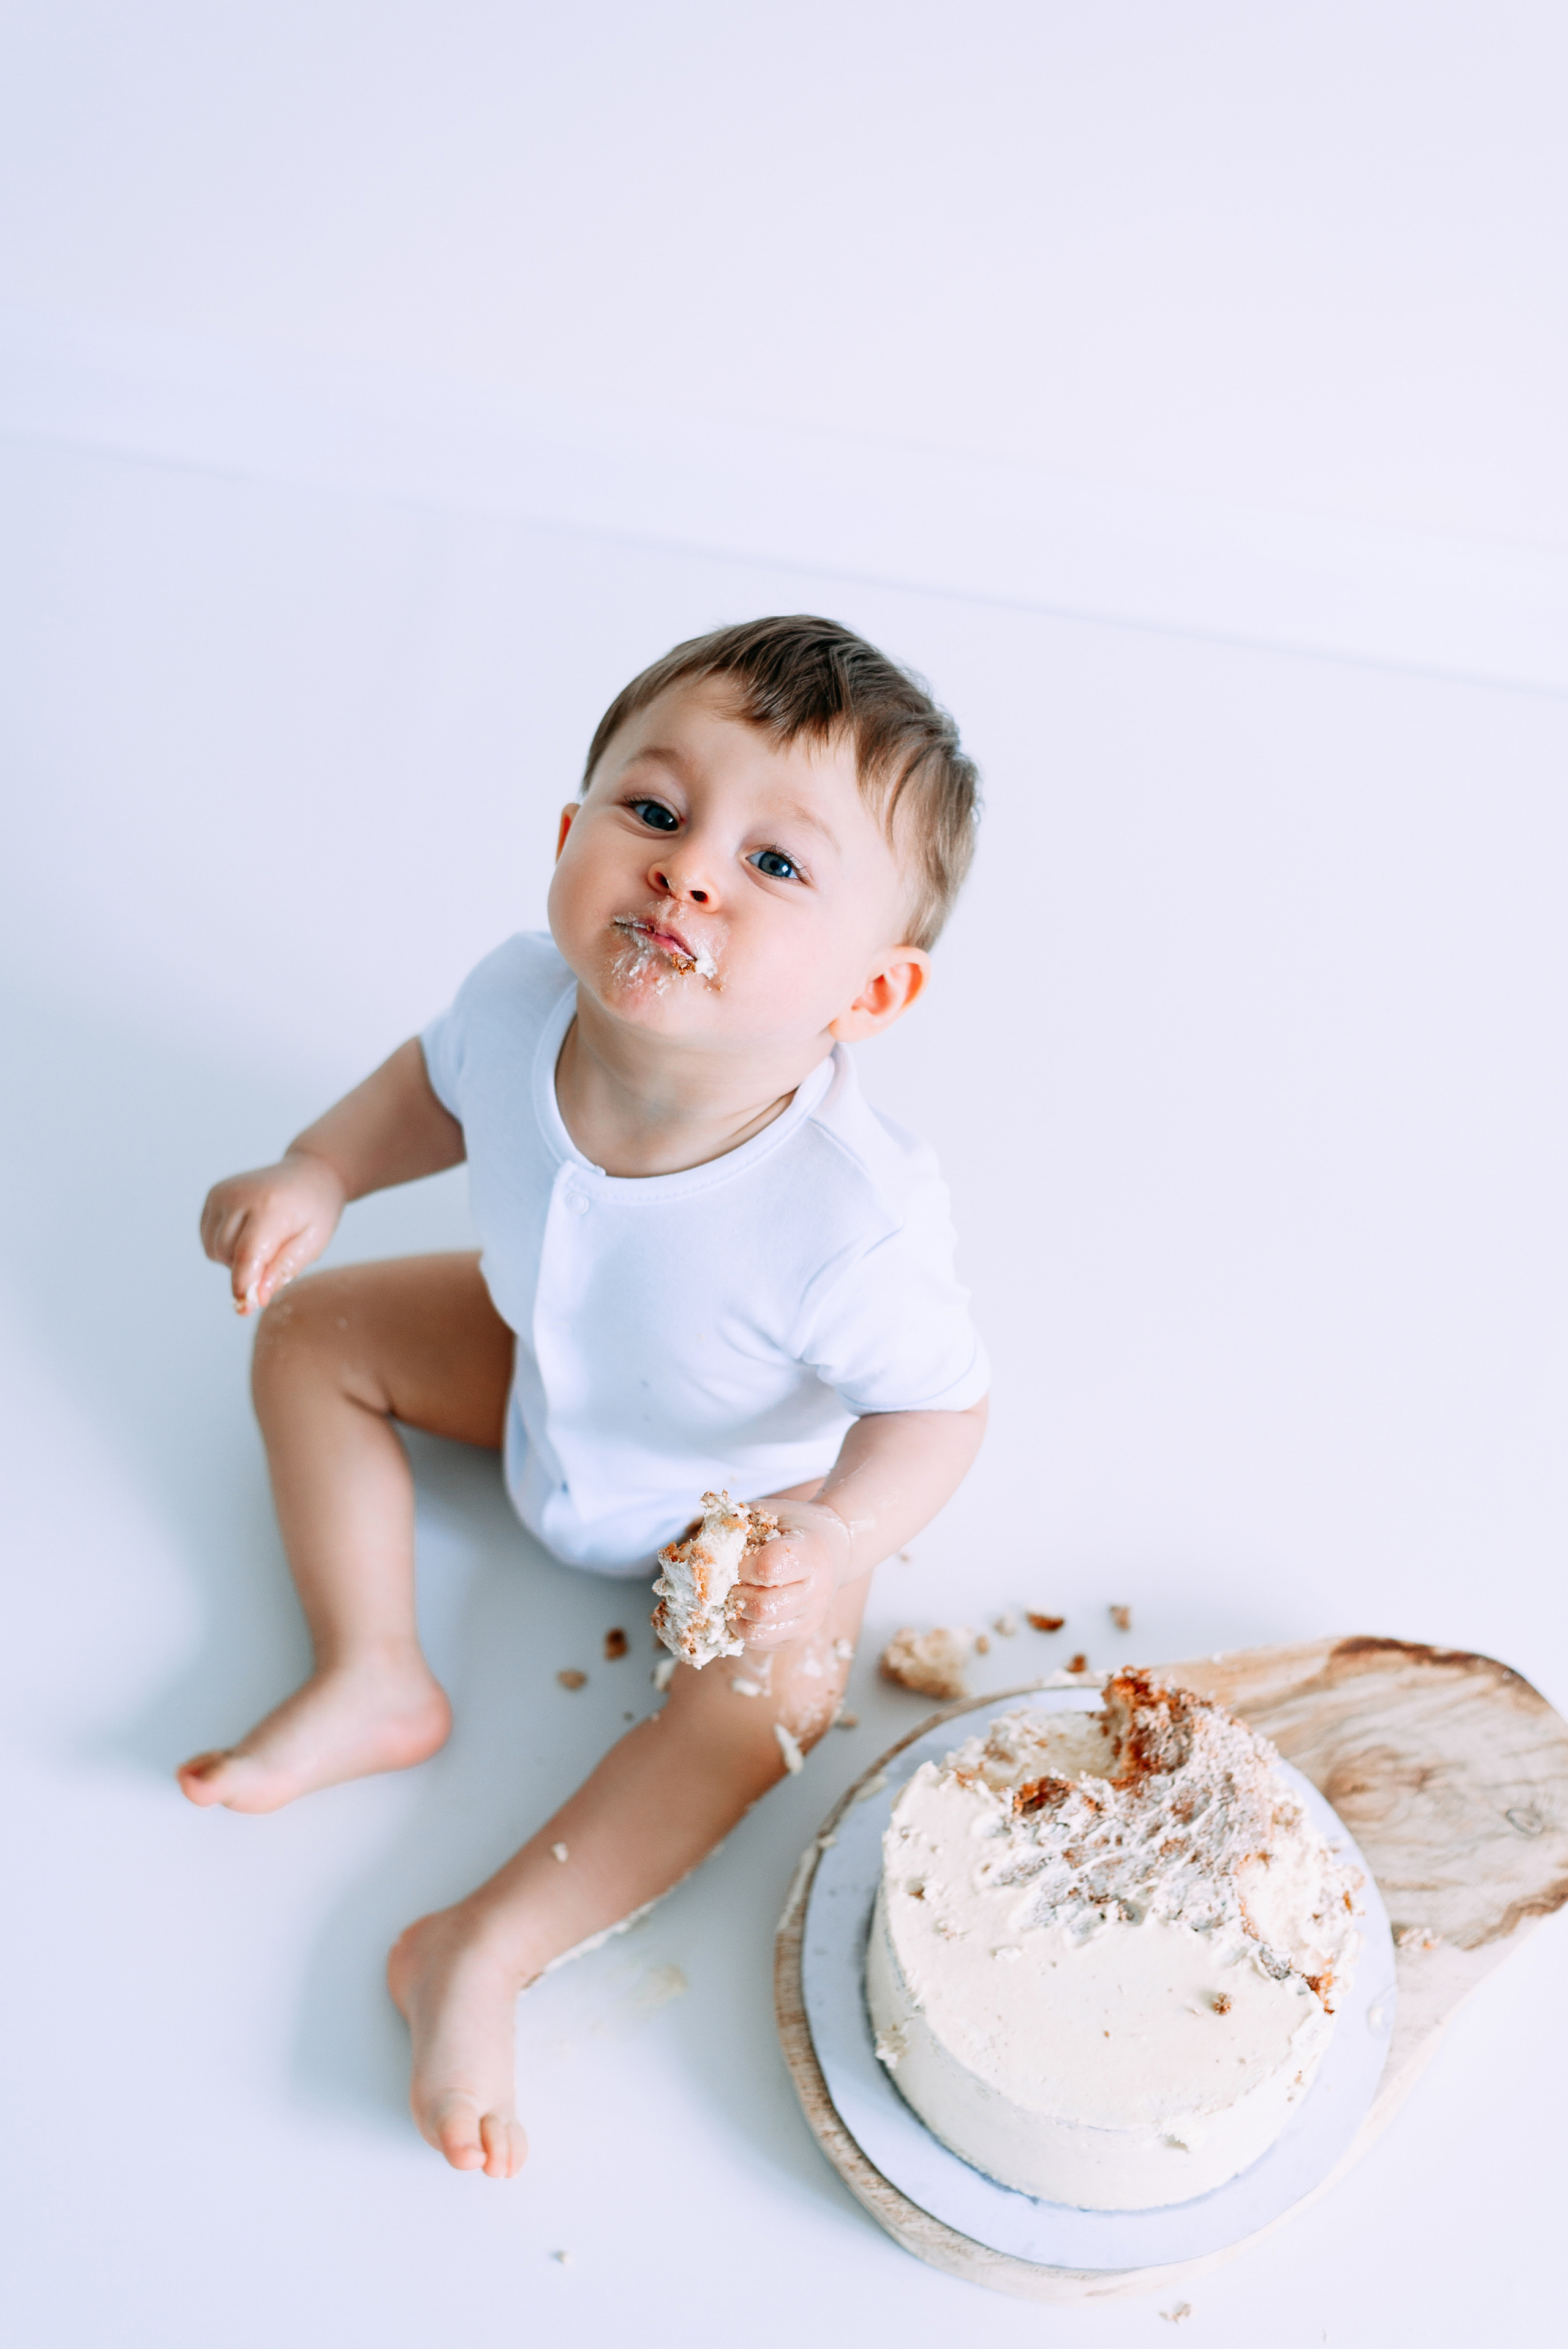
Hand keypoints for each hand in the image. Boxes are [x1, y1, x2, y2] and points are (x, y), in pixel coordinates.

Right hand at [200, 1150, 346, 1314]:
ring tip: (264, 1244)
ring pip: (214, 1249)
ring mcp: (223, 1193)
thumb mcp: (313, 1243)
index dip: (244, 1284)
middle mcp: (240, 1195)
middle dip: (247, 1269)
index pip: (247, 1254)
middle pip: (227, 1254)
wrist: (310, 1173)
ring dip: (234, 1259)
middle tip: (275, 1259)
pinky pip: (208, 1237)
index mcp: (271, 1206)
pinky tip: (249, 1235)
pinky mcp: (214, 1194)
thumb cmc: (316, 1211)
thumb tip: (256, 1299)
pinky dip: (225, 1246)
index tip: (245, 1308)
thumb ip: (283, 1270)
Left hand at [729, 1499, 853, 1649]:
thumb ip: (736, 1523)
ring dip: (734, 1615)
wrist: (833, 1548)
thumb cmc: (793, 1526)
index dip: (742, 1564)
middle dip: (734, 1594)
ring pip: (757, 1632)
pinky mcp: (799, 1637)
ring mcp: (810, 1619)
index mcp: (811, 1553)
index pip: (768, 1568)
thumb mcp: (770, 1511)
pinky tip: (744, 1607)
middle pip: (761, 1607)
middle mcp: (816, 1591)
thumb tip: (698, 1547)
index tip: (737, 1556)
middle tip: (728, 1580)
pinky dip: (742, 1627)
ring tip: (734, 1595)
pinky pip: (759, 1642)